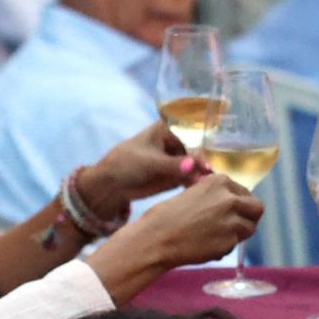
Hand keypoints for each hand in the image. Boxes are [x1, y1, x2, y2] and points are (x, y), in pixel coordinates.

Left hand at [80, 122, 207, 220]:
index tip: (205, 166)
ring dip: (200, 175)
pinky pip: (191, 177)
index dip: (200, 149)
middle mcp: (177, 141)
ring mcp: (178, 159)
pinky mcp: (177, 175)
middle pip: (197, 151)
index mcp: (169, 128)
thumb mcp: (150, 162)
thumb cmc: (126, 163)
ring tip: (201, 185)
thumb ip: (172, 164)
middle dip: (202, 164)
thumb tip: (193, 165)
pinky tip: (196, 189)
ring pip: (196, 166)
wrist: (112, 184)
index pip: (192, 135)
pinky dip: (195, 183)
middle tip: (206, 177)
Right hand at [123, 175, 263, 267]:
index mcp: (220, 182)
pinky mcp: (229, 242)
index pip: (245, 192)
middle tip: (238, 224)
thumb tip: (233, 202)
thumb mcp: (193, 192)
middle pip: (257, 208)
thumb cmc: (167, 215)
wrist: (157, 237)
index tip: (231, 210)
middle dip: (249, 217)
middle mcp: (229, 199)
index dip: (239, 203)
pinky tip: (207, 246)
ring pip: (249, 228)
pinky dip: (225, 246)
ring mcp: (231, 221)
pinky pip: (234, 244)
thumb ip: (215, 195)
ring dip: (239, 233)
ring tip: (219, 236)